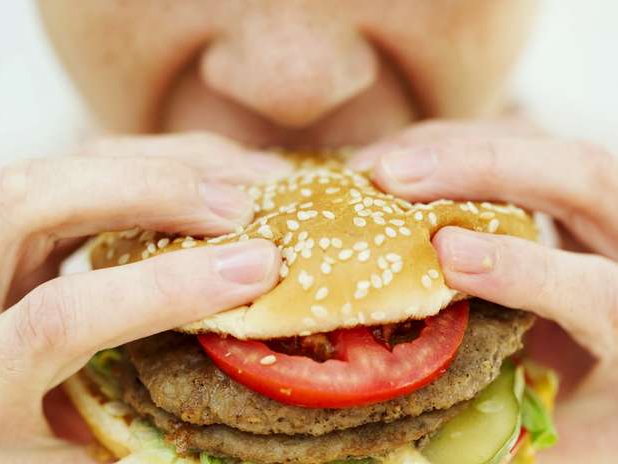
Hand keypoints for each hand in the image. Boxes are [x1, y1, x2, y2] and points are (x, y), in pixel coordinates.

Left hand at [0, 132, 290, 462]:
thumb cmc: (5, 443)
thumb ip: (125, 456)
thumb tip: (221, 440)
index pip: (66, 315)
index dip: (166, 288)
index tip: (254, 271)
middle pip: (35, 197)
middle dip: (152, 189)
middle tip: (241, 206)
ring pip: (60, 164)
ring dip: (159, 160)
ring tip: (243, 173)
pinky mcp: (19, 223)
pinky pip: (80, 168)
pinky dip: (148, 161)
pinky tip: (202, 172)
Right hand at [349, 119, 617, 462]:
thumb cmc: (606, 414)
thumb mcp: (575, 440)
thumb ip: (516, 436)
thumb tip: (408, 438)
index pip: (597, 290)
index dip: (524, 271)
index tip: (445, 258)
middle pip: (585, 177)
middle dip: (484, 168)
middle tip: (392, 176)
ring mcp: (605, 213)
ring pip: (552, 148)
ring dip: (461, 146)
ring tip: (381, 163)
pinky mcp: (572, 197)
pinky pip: (525, 150)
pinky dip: (462, 147)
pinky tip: (408, 157)